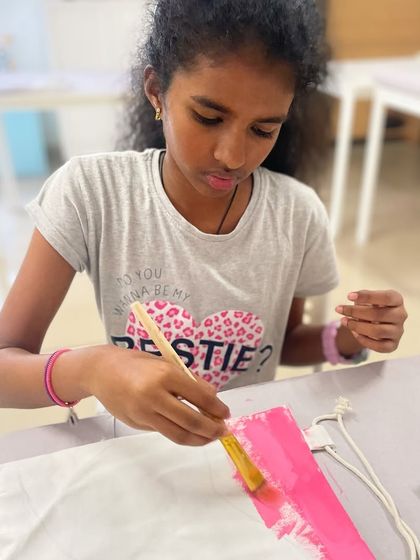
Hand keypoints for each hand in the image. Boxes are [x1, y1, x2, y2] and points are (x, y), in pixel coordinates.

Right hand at [83, 345, 229, 445]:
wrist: (102, 371)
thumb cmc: (138, 364)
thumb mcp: (166, 364)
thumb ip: (190, 381)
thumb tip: (213, 397)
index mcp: (166, 374)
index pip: (200, 396)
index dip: (217, 408)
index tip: (226, 414)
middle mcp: (155, 394)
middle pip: (191, 420)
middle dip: (211, 429)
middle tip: (222, 431)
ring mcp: (145, 411)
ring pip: (178, 433)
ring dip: (199, 439)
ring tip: (209, 437)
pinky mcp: (138, 423)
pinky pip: (164, 432)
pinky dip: (181, 434)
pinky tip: (190, 432)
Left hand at [335, 290, 406, 352]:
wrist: (377, 323)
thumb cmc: (373, 307)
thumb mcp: (368, 298)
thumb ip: (363, 296)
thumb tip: (353, 297)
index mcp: (397, 300)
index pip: (386, 297)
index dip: (367, 296)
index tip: (349, 296)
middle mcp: (400, 315)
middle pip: (378, 315)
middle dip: (355, 312)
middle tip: (340, 309)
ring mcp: (398, 331)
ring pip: (377, 331)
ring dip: (357, 326)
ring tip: (344, 321)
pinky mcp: (393, 345)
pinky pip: (379, 346)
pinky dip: (364, 340)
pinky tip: (354, 333)